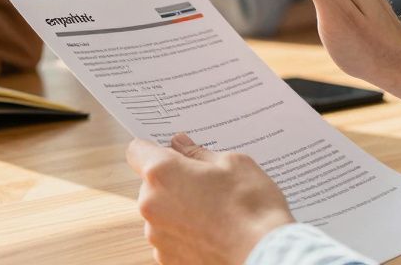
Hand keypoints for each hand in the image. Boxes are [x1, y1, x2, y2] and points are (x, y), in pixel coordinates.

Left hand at [127, 133, 293, 264]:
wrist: (263, 255)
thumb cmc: (252, 209)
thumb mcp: (233, 164)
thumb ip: (199, 153)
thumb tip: (183, 146)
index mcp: (162, 174)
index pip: (137, 150)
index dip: (154, 148)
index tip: (170, 152)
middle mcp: (151, 205)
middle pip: (150, 184)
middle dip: (172, 180)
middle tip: (205, 183)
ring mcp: (157, 236)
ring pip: (160, 211)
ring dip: (178, 208)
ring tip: (213, 211)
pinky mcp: (167, 259)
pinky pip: (169, 236)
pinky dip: (184, 232)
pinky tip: (211, 232)